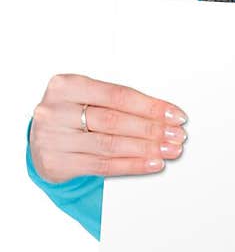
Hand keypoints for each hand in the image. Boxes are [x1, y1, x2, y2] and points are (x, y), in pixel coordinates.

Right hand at [29, 73, 188, 182]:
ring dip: (147, 149)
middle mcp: (56, 110)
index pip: (117, 96)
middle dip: (152, 129)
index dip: (150, 106)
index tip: (174, 114)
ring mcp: (54, 138)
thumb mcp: (85, 98)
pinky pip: (103, 165)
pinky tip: (152, 163)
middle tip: (177, 134)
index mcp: (66, 85)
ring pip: (111, 145)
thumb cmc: (70, 115)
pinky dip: (133, 165)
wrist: (40, 142)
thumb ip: (116, 102)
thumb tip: (162, 114)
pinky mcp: (58, 163)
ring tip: (170, 149)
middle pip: (115, 121)